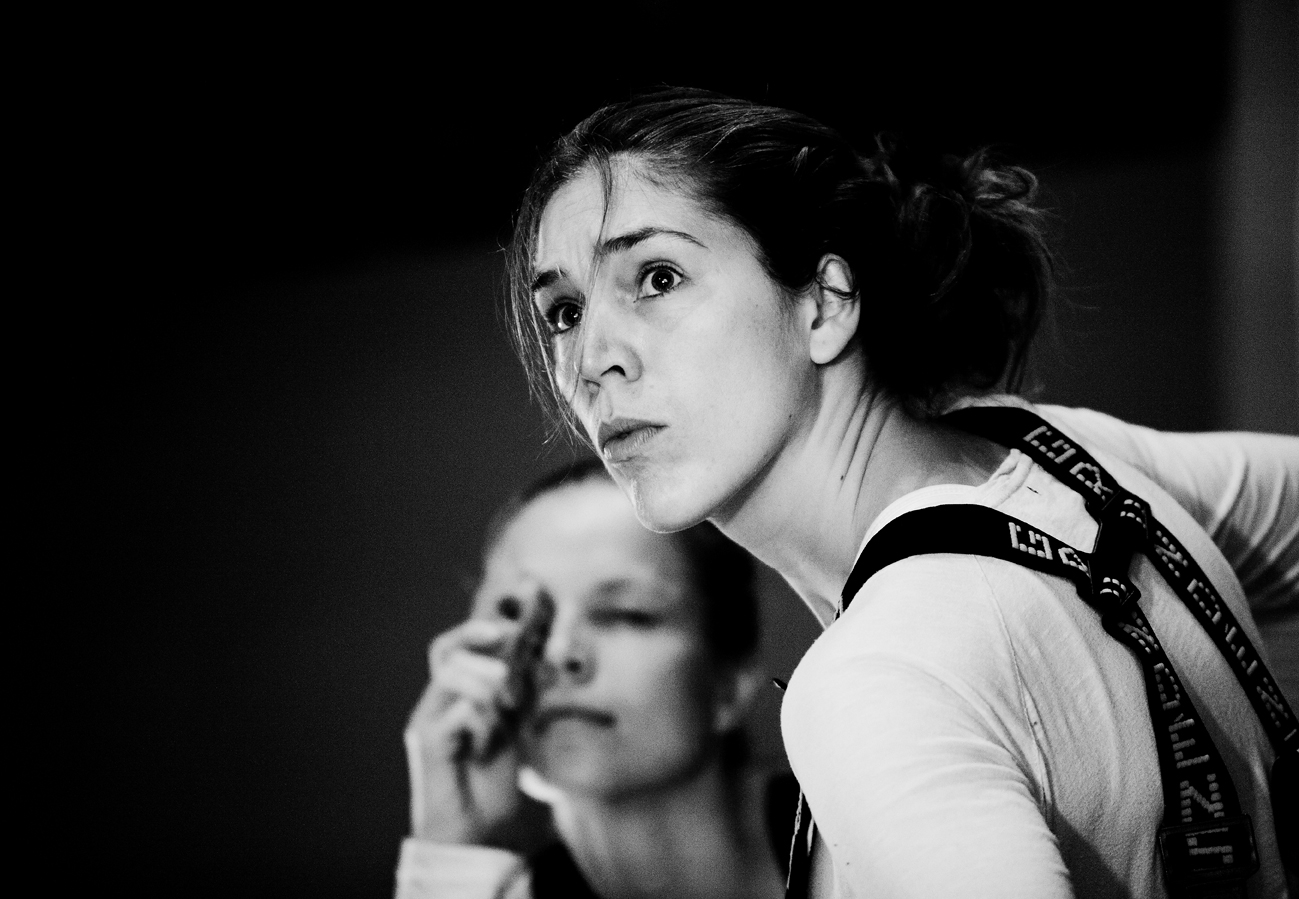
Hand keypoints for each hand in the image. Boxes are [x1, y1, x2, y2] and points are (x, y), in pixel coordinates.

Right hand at [404, 618, 552, 852]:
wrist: (477, 828)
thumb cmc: (493, 777)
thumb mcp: (515, 725)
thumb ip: (520, 691)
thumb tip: (538, 654)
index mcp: (453, 693)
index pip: (451, 646)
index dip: (473, 629)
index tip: (506, 626)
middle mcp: (435, 702)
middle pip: (446, 652)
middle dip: (483, 658)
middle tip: (509, 681)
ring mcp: (427, 720)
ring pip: (451, 675)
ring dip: (487, 688)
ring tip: (503, 716)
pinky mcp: (428, 742)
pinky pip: (460, 711)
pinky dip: (484, 723)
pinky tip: (487, 745)